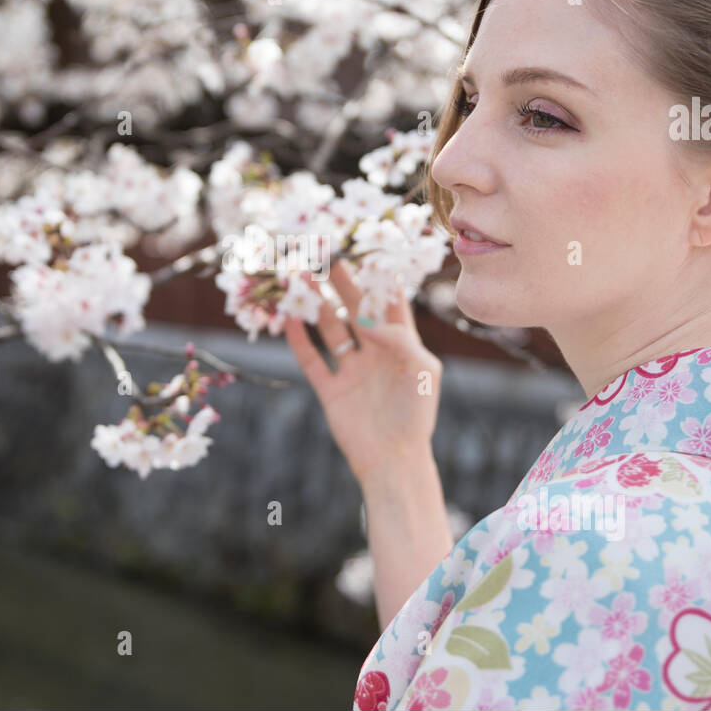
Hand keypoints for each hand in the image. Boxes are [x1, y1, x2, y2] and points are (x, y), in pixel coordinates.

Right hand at [283, 260, 442, 489]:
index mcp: (402, 345)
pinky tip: (289, 320)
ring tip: (299, 280)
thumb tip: (366, 319)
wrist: (394, 460)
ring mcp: (351, 371)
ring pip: (329, 330)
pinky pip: (312, 360)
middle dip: (340, 283)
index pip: (387, 303)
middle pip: (354, 309)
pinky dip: (299, 340)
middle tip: (324, 256)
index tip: (363, 250)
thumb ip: (398, 338)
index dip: (376, 278)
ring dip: (315, 305)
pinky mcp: (331, 390)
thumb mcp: (422, 369)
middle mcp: (375, 353)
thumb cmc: (416, 414)